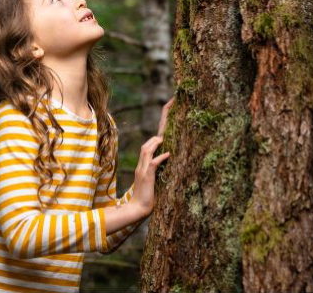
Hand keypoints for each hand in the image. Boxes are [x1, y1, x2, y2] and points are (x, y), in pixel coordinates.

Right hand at [132, 96, 174, 214]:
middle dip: (163, 120)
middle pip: (152, 138)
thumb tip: (172, 155)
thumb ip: (163, 165)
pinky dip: (160, 158)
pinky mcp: (146, 177)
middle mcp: (145, 161)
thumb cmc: (151, 193)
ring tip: (164, 139)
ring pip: (147, 149)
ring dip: (156, 142)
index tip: (174, 104)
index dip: (165, 120)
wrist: (138, 208)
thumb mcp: (159, 177)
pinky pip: (152, 164)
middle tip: (173, 104)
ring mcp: (143, 168)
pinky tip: (168, 154)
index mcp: (149, 160)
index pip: (157, 137)